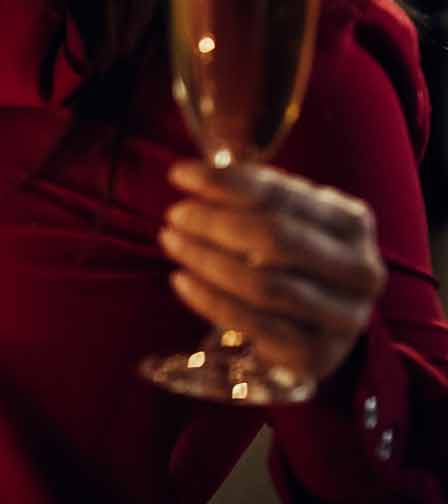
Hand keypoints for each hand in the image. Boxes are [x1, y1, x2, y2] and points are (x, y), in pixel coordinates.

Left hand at [160, 159, 387, 382]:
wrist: (303, 326)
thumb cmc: (282, 256)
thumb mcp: (274, 216)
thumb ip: (243, 192)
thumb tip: (193, 174)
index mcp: (352, 223)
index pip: (282, 195)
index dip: (225, 182)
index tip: (178, 174)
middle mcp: (360, 270)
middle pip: (276, 238)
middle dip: (214, 223)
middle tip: (175, 215)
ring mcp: (344, 318)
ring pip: (263, 283)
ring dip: (206, 259)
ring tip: (170, 241)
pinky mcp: (317, 356)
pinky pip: (254, 324)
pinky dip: (210, 299)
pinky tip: (181, 279)